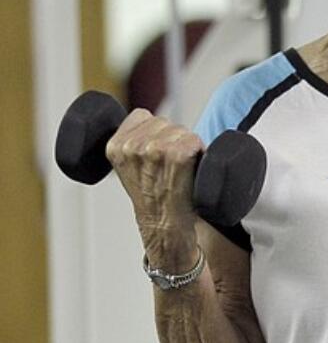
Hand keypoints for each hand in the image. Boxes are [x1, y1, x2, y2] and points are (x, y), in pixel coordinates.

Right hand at [105, 109, 203, 265]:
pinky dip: (200, 152)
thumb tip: (152, 120)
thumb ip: (133, 143)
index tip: (155, 157)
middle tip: (169, 169)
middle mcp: (130, 146)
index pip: (142, 116)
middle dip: (173, 139)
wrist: (164, 226)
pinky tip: (191, 171)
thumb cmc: (153, 198)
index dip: (156, 134)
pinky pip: (195, 140)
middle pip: (165, 122)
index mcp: (113, 145)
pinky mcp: (176, 155)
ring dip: (187, 147)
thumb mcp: (129, 167)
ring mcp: (153, 150)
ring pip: (181, 130)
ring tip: (178, 172)